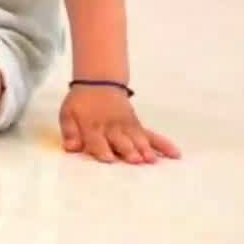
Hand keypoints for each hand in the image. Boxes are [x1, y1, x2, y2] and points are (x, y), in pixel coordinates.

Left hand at [60, 85, 179, 164]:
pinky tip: (175, 154)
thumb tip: (70, 148)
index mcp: (91, 125)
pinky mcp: (138, 126)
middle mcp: (111, 127)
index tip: (109, 160)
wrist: (99, 84)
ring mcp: (127, 127)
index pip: (96, 140)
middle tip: (135, 160)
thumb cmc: (81, 103)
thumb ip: (70, 131)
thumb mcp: (67, 114)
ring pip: (138, 139)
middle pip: (120, 141)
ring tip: (152, 160)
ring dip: (145, 149)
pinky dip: (164, 144)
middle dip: (128, 150)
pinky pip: (152, 136)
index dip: (102, 149)